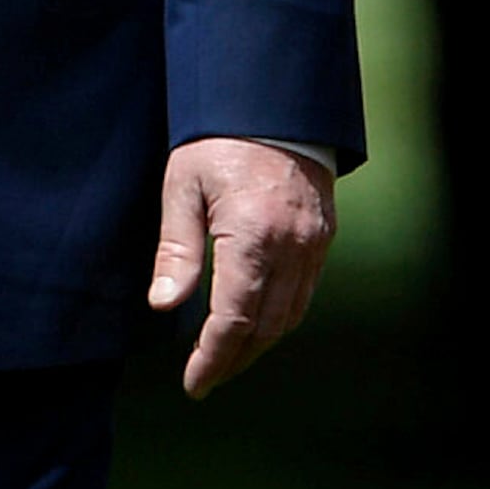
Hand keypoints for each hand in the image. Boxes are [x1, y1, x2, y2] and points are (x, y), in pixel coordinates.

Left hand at [147, 136, 335, 398]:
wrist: (272, 105)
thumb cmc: (215, 141)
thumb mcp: (181, 187)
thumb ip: (177, 250)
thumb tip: (166, 306)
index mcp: (252, 236)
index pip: (234, 318)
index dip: (213, 356)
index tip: (194, 383)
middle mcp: (292, 248)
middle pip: (266, 326)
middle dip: (234, 358)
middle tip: (204, 379)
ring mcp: (314, 244)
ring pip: (291, 315)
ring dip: (258, 343)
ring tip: (225, 360)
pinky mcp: (323, 238)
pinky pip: (304, 293)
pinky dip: (279, 317)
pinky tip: (255, 324)